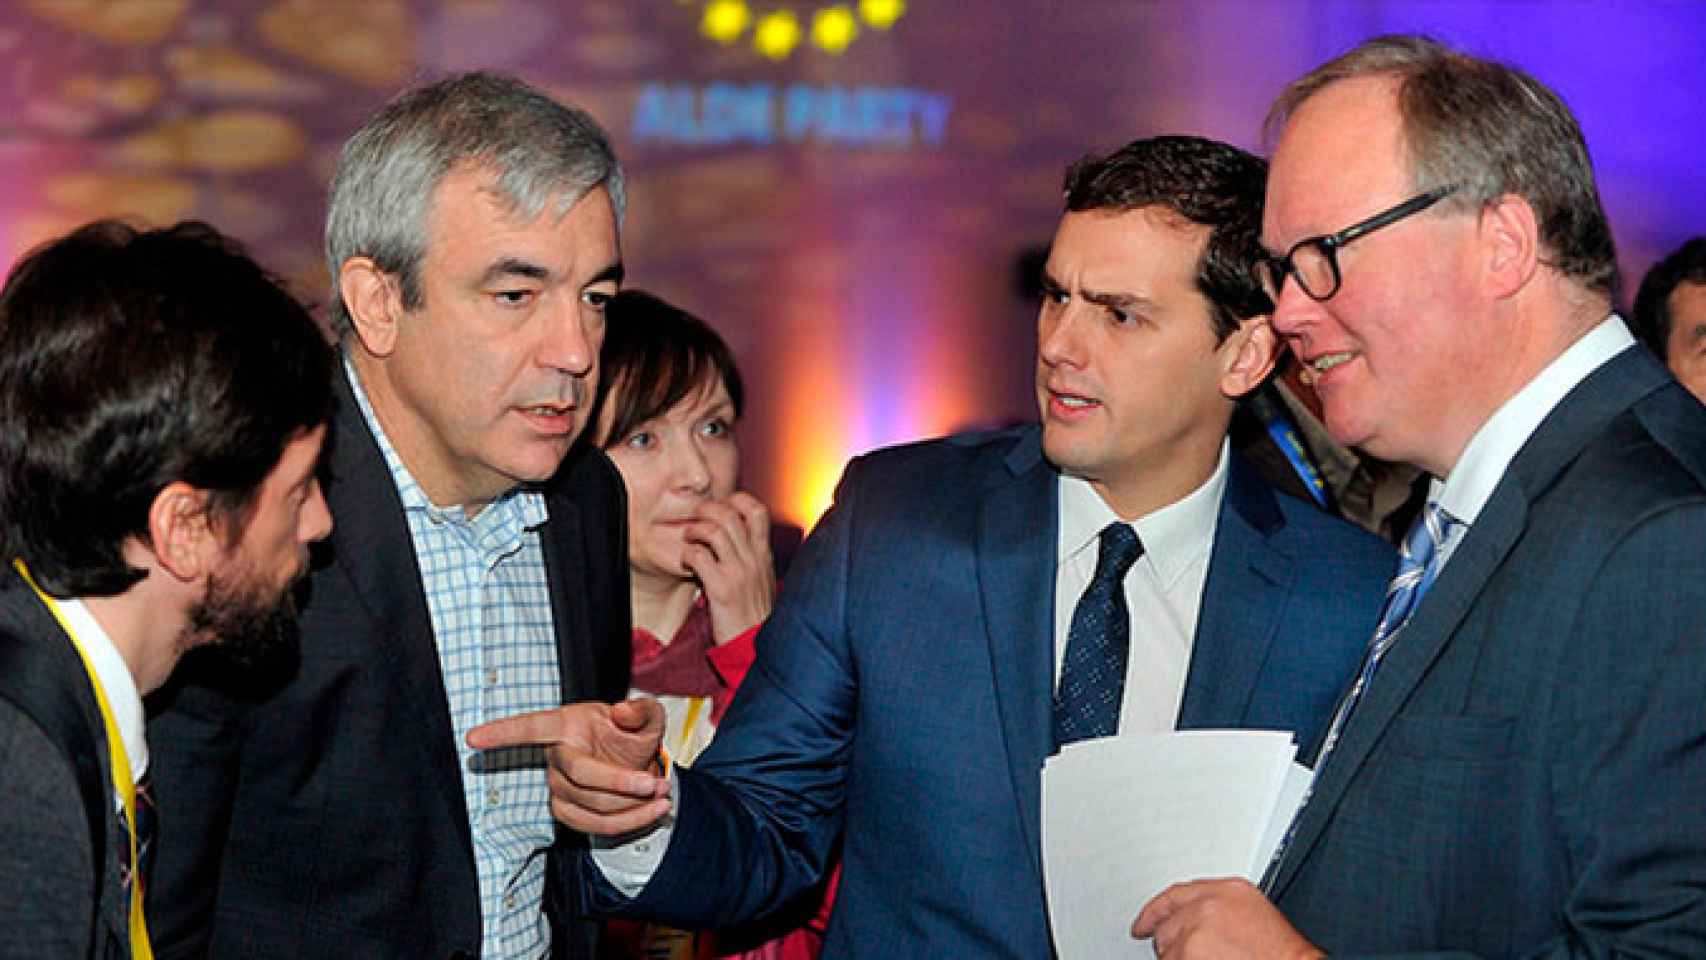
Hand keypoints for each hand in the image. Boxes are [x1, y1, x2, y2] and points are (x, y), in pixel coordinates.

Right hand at [466, 698, 671, 834]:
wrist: (637, 764)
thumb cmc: (632, 735)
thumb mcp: (647, 717)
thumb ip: (642, 710)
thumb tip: (622, 712)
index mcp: (566, 724)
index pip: (530, 728)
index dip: (502, 733)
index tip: (473, 737)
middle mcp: (556, 756)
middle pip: (581, 777)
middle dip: (623, 783)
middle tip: (657, 783)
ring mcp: (558, 788)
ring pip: (592, 805)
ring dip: (633, 806)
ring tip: (663, 795)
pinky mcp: (567, 813)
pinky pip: (597, 825)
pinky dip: (631, 822)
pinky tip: (653, 811)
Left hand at [681, 491, 773, 644]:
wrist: (756, 649)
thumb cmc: (756, 619)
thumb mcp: (762, 583)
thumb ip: (752, 561)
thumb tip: (734, 544)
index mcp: (764, 556)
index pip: (757, 511)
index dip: (736, 501)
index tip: (721, 508)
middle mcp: (754, 559)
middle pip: (730, 514)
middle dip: (707, 509)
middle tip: (696, 518)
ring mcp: (739, 573)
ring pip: (714, 530)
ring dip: (695, 530)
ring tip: (689, 539)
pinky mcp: (722, 588)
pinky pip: (699, 556)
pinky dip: (687, 554)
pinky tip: (686, 563)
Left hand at [1132, 878, 1322, 959]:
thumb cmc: (1280, 952)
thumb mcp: (1252, 913)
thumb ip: (1219, 909)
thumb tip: (1194, 921)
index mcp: (1226, 890)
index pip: (1176, 895)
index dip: (1155, 911)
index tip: (1142, 923)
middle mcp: (1207, 906)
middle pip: (1168, 925)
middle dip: (1174, 944)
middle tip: (1193, 957)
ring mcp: (1196, 931)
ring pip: (1167, 951)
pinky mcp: (1189, 954)